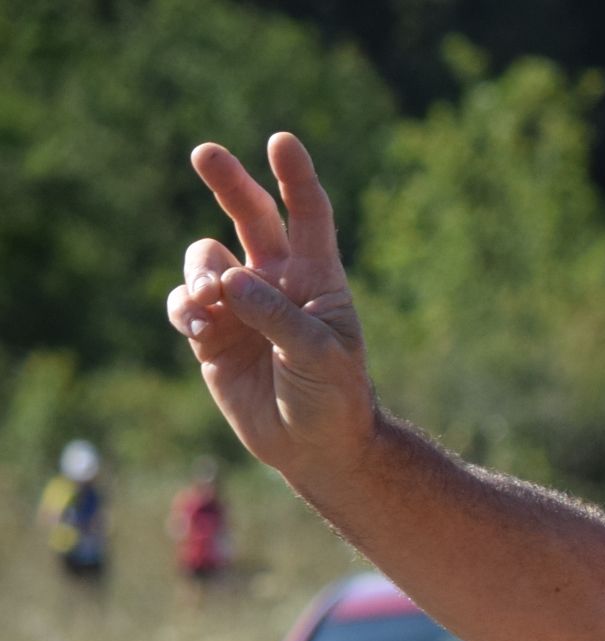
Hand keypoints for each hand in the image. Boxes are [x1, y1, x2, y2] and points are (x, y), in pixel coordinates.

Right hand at [166, 133, 373, 475]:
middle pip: (249, 216)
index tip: (281, 141)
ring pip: (205, 258)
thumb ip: (277, 315)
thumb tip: (227, 278)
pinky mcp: (211, 333)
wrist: (315, 447)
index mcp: (317, 279)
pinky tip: (196, 324)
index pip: (307, 215)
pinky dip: (184, 306)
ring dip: (200, 269)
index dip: (295, 178)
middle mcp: (276, 282)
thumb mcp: (318, 355)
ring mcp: (240, 305)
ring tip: (209, 298)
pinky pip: (184, 303)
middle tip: (205, 153)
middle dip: (228, 182)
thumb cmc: (333, 398)